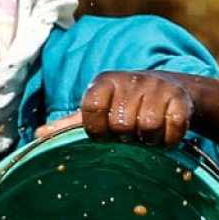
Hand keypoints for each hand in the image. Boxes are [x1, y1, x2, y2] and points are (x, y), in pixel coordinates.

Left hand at [75, 71, 198, 147]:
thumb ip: (68, 125)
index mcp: (104, 82)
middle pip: (120, 124)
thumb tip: (37, 135)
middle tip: (130, 132)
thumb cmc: (123, 107)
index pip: (91, 109)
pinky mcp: (181, 98)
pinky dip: (169, 139)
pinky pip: (173, 128)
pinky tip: (164, 134)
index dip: (96, 130)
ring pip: (147, 127)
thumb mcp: (96, 112)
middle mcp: (131, 79)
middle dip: (125, 136)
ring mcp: (158, 87)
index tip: (103, 135)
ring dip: (148, 139)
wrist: (169, 90)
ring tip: (146, 133)